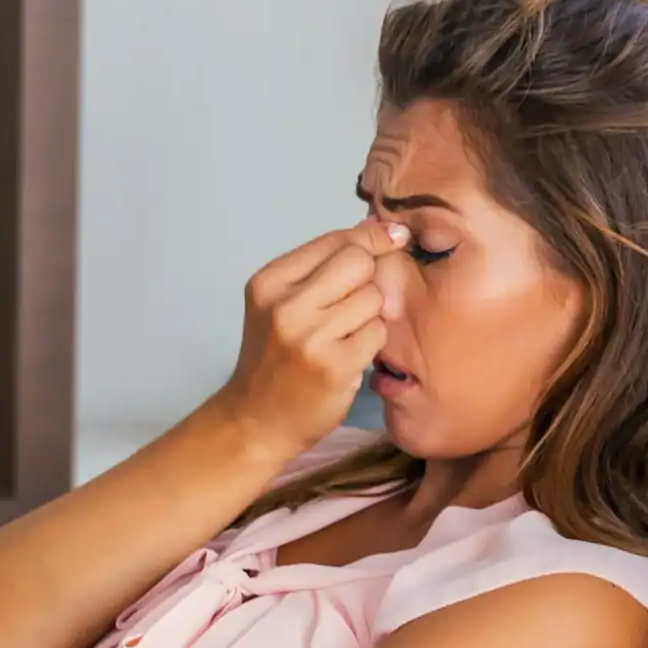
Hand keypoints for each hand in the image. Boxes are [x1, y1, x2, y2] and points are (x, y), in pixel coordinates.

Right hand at [213, 220, 412, 460]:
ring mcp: (310, 338)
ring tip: (346, 334)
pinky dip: (372, 342)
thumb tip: (381, 227)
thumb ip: (325, 265)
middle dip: (369, 277)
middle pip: (359, 262)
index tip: (392, 239)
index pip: (336, 240)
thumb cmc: (274, 358)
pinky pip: (378, 332)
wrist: (255, 421)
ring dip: (371, 314)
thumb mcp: (281, 304)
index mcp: (269, 282)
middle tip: (355, 302)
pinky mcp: (335, 366)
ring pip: (374, 297)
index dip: (372, 238)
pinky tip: (350, 355)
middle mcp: (285, 306)